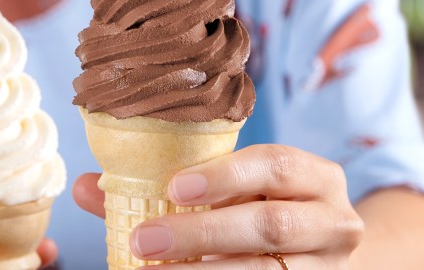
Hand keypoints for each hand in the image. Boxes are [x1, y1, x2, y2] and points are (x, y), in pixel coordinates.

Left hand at [74, 144, 363, 268]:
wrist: (325, 256)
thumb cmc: (269, 210)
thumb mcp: (239, 191)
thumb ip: (174, 186)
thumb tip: (88, 187)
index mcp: (317, 177)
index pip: (276, 165)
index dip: (225, 175)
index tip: (173, 187)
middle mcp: (335, 222)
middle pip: (272, 225)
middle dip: (204, 233)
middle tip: (144, 240)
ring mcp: (328, 267)